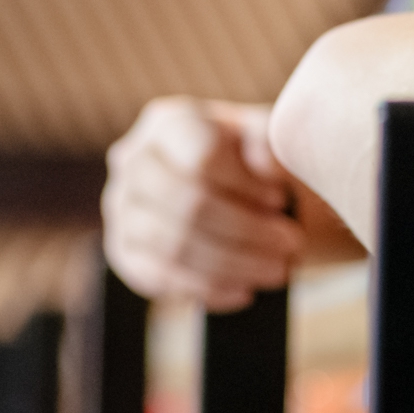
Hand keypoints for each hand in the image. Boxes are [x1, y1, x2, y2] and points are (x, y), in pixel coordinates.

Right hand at [103, 98, 305, 308]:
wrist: (240, 191)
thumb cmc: (257, 160)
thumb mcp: (271, 140)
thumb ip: (269, 144)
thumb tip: (266, 165)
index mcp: (167, 121)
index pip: (201, 157)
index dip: (245, 184)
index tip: (281, 200)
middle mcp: (133, 161)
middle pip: (187, 204)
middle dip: (246, 230)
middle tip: (291, 245)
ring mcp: (122, 209)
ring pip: (174, 245)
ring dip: (234, 263)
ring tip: (278, 270)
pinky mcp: (124, 252)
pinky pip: (161, 278)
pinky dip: (208, 287)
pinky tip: (245, 291)